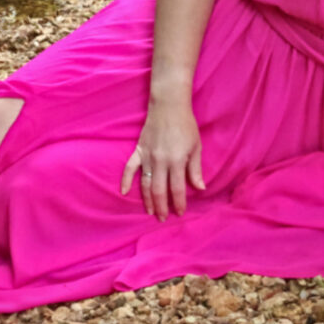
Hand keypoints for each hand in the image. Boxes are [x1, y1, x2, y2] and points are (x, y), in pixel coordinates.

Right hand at [120, 100, 204, 220]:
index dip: (179, 202)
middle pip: (159, 190)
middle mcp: (160, 161)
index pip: (177, 188)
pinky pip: (129, 168)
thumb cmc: (186, 125)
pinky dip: (125, 180)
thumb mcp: (196, 146)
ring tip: (150, 211)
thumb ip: (195, 169)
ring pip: (145, 183)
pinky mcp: (138, 150)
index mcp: (177, 160)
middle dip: (162, 206)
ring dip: (147, 199)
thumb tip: (200, 188)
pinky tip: (123, 192)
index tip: (180, 212)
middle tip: (164, 218)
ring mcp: (147, 156)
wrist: (169, 105)